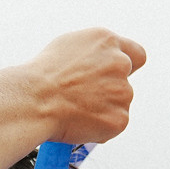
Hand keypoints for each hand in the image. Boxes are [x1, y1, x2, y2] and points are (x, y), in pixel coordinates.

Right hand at [6, 29, 146, 146]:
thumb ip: (93, 53)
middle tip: (84, 97)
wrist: (33, 101)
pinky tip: (78, 121)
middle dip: (109, 90)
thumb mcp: (67, 47)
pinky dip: (100, 127)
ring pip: (119, 104)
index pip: (136, 55)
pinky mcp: (120, 117)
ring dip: (103, 108)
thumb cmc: (41, 76)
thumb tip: (97, 62)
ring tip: (75, 108)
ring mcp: (122, 92)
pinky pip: (114, 123)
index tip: (116, 76)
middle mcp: (119, 63)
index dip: (127, 67)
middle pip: (125, 81)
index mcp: (106, 41)